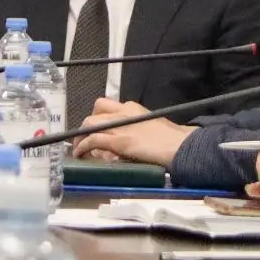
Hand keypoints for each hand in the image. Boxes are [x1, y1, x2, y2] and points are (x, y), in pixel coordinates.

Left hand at [71, 99, 190, 166]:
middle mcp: (124, 112)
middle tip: (84, 138)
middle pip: (95, 112)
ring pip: (90, 124)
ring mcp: (120, 126)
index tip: (95, 128)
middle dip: (87, 125)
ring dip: (81, 136)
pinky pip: (93, 140)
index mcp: (132, 108)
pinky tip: (80, 154)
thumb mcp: (151, 126)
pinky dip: (83, 147)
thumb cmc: (172, 139)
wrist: (180, 145)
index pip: (107, 105)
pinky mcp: (119, 140)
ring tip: (79, 149)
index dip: (97, 116)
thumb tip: (127, 141)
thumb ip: (136, 129)